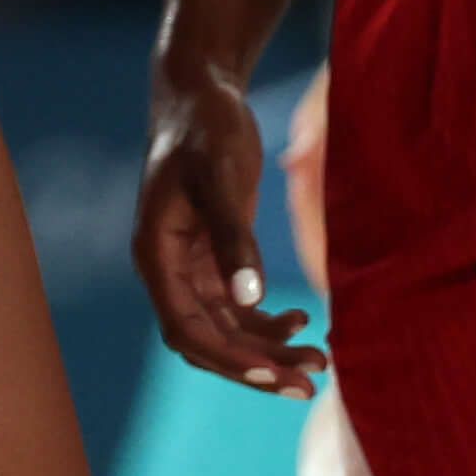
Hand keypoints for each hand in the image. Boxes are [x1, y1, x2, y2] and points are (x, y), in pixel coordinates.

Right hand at [136, 65, 325, 393]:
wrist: (202, 92)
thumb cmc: (205, 127)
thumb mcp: (220, 177)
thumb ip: (233, 238)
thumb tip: (249, 299)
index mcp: (156, 253)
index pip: (187, 329)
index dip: (230, 358)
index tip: (276, 374)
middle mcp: (168, 268)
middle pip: (208, 340)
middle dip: (256, 365)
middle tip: (311, 383)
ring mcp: (190, 264)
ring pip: (225, 329)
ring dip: (268, 349)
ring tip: (319, 359)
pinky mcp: (212, 254)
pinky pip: (236, 307)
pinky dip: (266, 321)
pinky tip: (302, 319)